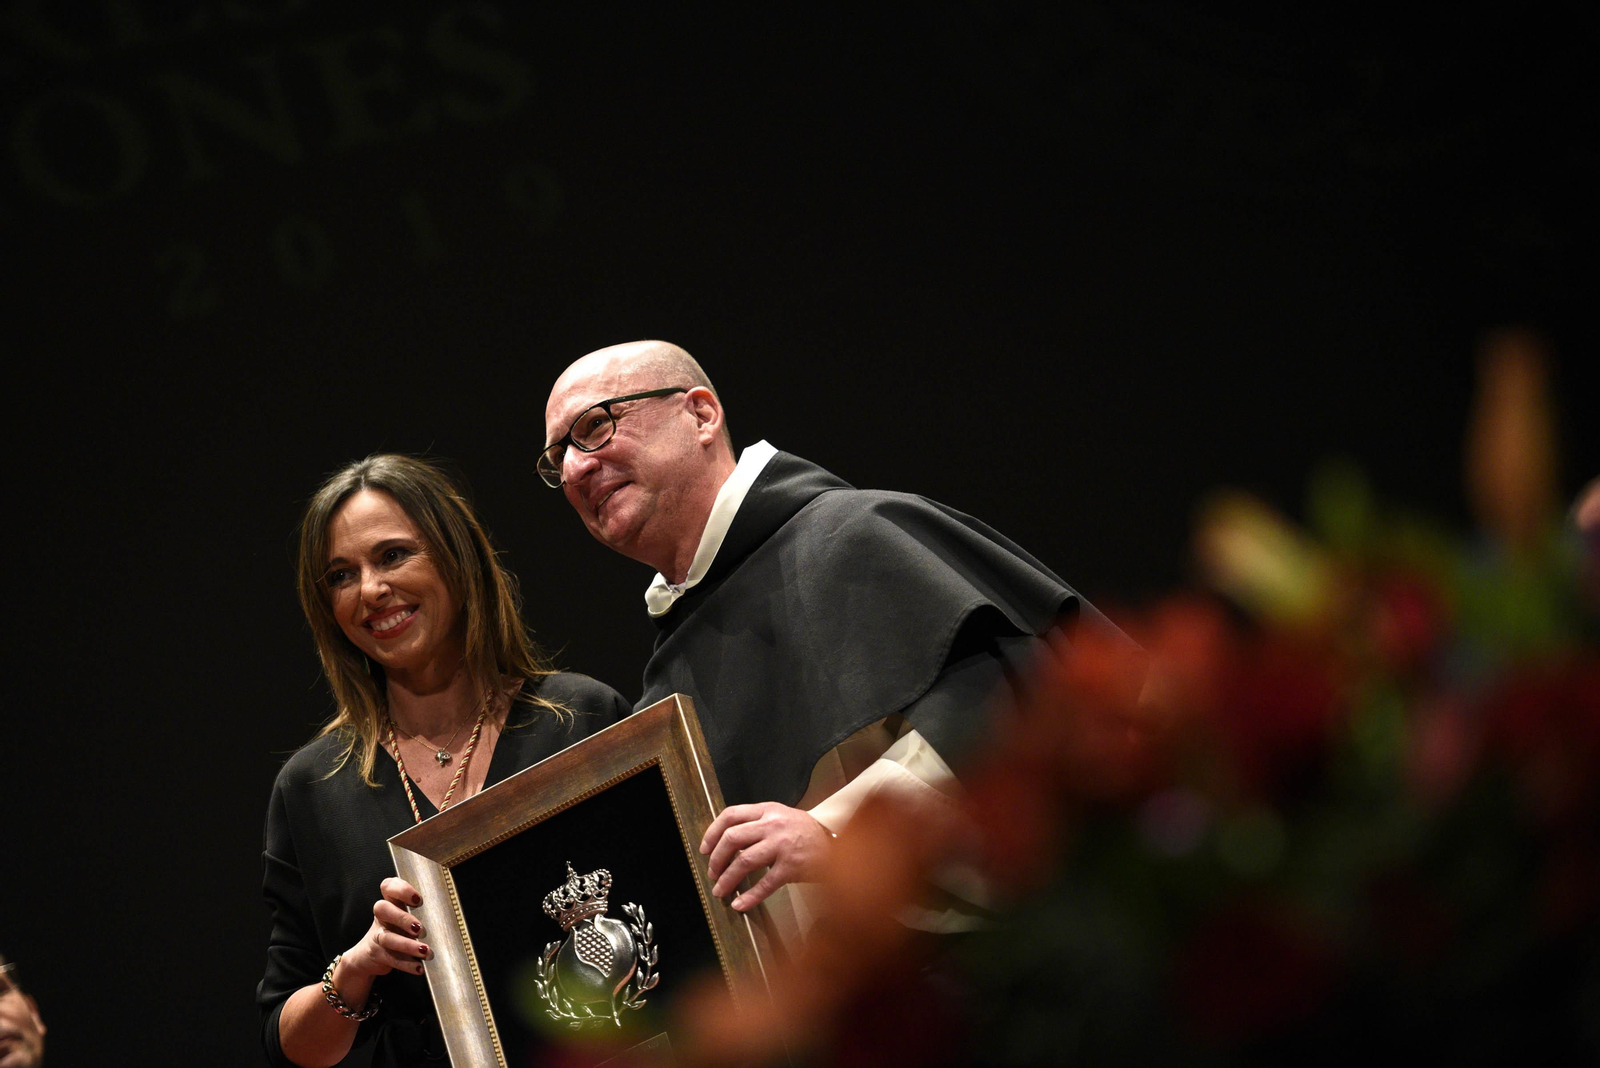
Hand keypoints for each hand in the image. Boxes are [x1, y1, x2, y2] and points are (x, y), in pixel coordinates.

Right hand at [341, 877, 430, 977]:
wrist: (370, 955)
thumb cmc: (399, 930)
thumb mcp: (407, 917)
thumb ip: (423, 912)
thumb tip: (454, 915)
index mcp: (391, 902)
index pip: (388, 886)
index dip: (401, 889)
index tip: (417, 899)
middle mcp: (382, 916)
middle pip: (382, 909)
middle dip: (402, 918)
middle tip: (420, 929)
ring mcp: (377, 935)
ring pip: (387, 937)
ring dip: (407, 945)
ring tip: (425, 951)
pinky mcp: (377, 954)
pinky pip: (391, 958)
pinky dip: (406, 964)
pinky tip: (419, 968)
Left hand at [699, 802, 832, 910]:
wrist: (835, 843)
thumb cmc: (804, 832)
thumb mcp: (780, 816)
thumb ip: (756, 823)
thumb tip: (725, 844)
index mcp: (767, 810)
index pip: (730, 815)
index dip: (712, 833)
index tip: (704, 849)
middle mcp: (773, 824)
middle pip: (732, 838)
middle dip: (716, 859)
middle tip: (712, 873)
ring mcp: (782, 845)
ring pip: (744, 861)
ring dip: (727, 879)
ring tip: (720, 890)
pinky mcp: (791, 867)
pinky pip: (764, 884)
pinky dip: (749, 897)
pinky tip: (740, 904)